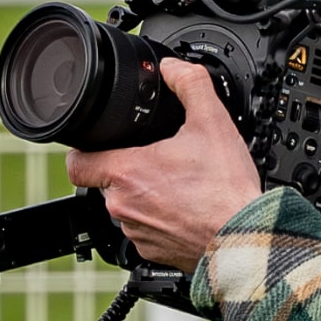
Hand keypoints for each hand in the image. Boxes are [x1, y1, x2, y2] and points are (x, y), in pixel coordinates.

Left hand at [65, 57, 262, 272]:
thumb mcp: (213, 122)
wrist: (245, 239)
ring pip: (128, 207)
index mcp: (126, 173)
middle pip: (108, 182)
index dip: (82, 150)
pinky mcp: (152, 252)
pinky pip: (146, 231)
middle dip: (130, 170)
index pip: (76, 163)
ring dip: (147, 196)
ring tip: (181, 186)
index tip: (97, 145)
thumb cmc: (226, 190)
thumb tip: (173, 68)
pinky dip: (162, 220)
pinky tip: (187, 209)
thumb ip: (190, 84)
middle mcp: (122, 206)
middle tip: (162, 160)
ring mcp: (136, 232)